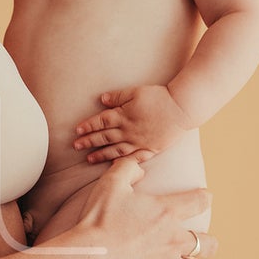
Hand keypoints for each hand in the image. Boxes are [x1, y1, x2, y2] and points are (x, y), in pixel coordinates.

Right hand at [44, 155, 215, 258]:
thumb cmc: (98, 221)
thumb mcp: (110, 185)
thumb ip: (127, 168)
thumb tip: (140, 166)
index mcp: (167, 213)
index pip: (200, 202)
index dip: (204, 198)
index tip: (203, 198)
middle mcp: (175, 241)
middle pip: (209, 244)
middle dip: (209, 242)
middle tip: (201, 241)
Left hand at [72, 84, 192, 161]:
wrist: (182, 108)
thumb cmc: (159, 97)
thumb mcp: (136, 92)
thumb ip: (117, 97)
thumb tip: (101, 100)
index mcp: (124, 116)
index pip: (101, 122)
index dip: (88, 126)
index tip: (77, 130)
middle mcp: (128, 131)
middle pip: (104, 137)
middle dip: (89, 142)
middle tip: (76, 146)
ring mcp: (139, 142)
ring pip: (115, 150)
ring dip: (101, 154)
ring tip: (89, 159)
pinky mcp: (150, 148)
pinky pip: (133, 158)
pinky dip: (123, 163)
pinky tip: (114, 167)